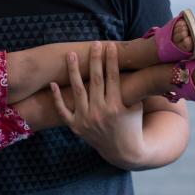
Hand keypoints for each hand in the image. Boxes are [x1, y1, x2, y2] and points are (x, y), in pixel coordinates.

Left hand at [49, 42, 146, 168]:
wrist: (122, 151)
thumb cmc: (132, 123)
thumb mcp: (137, 106)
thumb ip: (135, 88)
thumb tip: (141, 64)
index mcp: (117, 107)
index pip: (113, 78)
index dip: (111, 60)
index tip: (109, 45)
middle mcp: (100, 113)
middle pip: (96, 81)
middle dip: (95, 60)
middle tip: (94, 44)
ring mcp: (86, 120)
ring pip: (78, 91)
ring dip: (74, 71)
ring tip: (71, 55)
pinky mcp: (75, 127)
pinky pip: (63, 111)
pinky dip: (58, 98)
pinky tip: (53, 83)